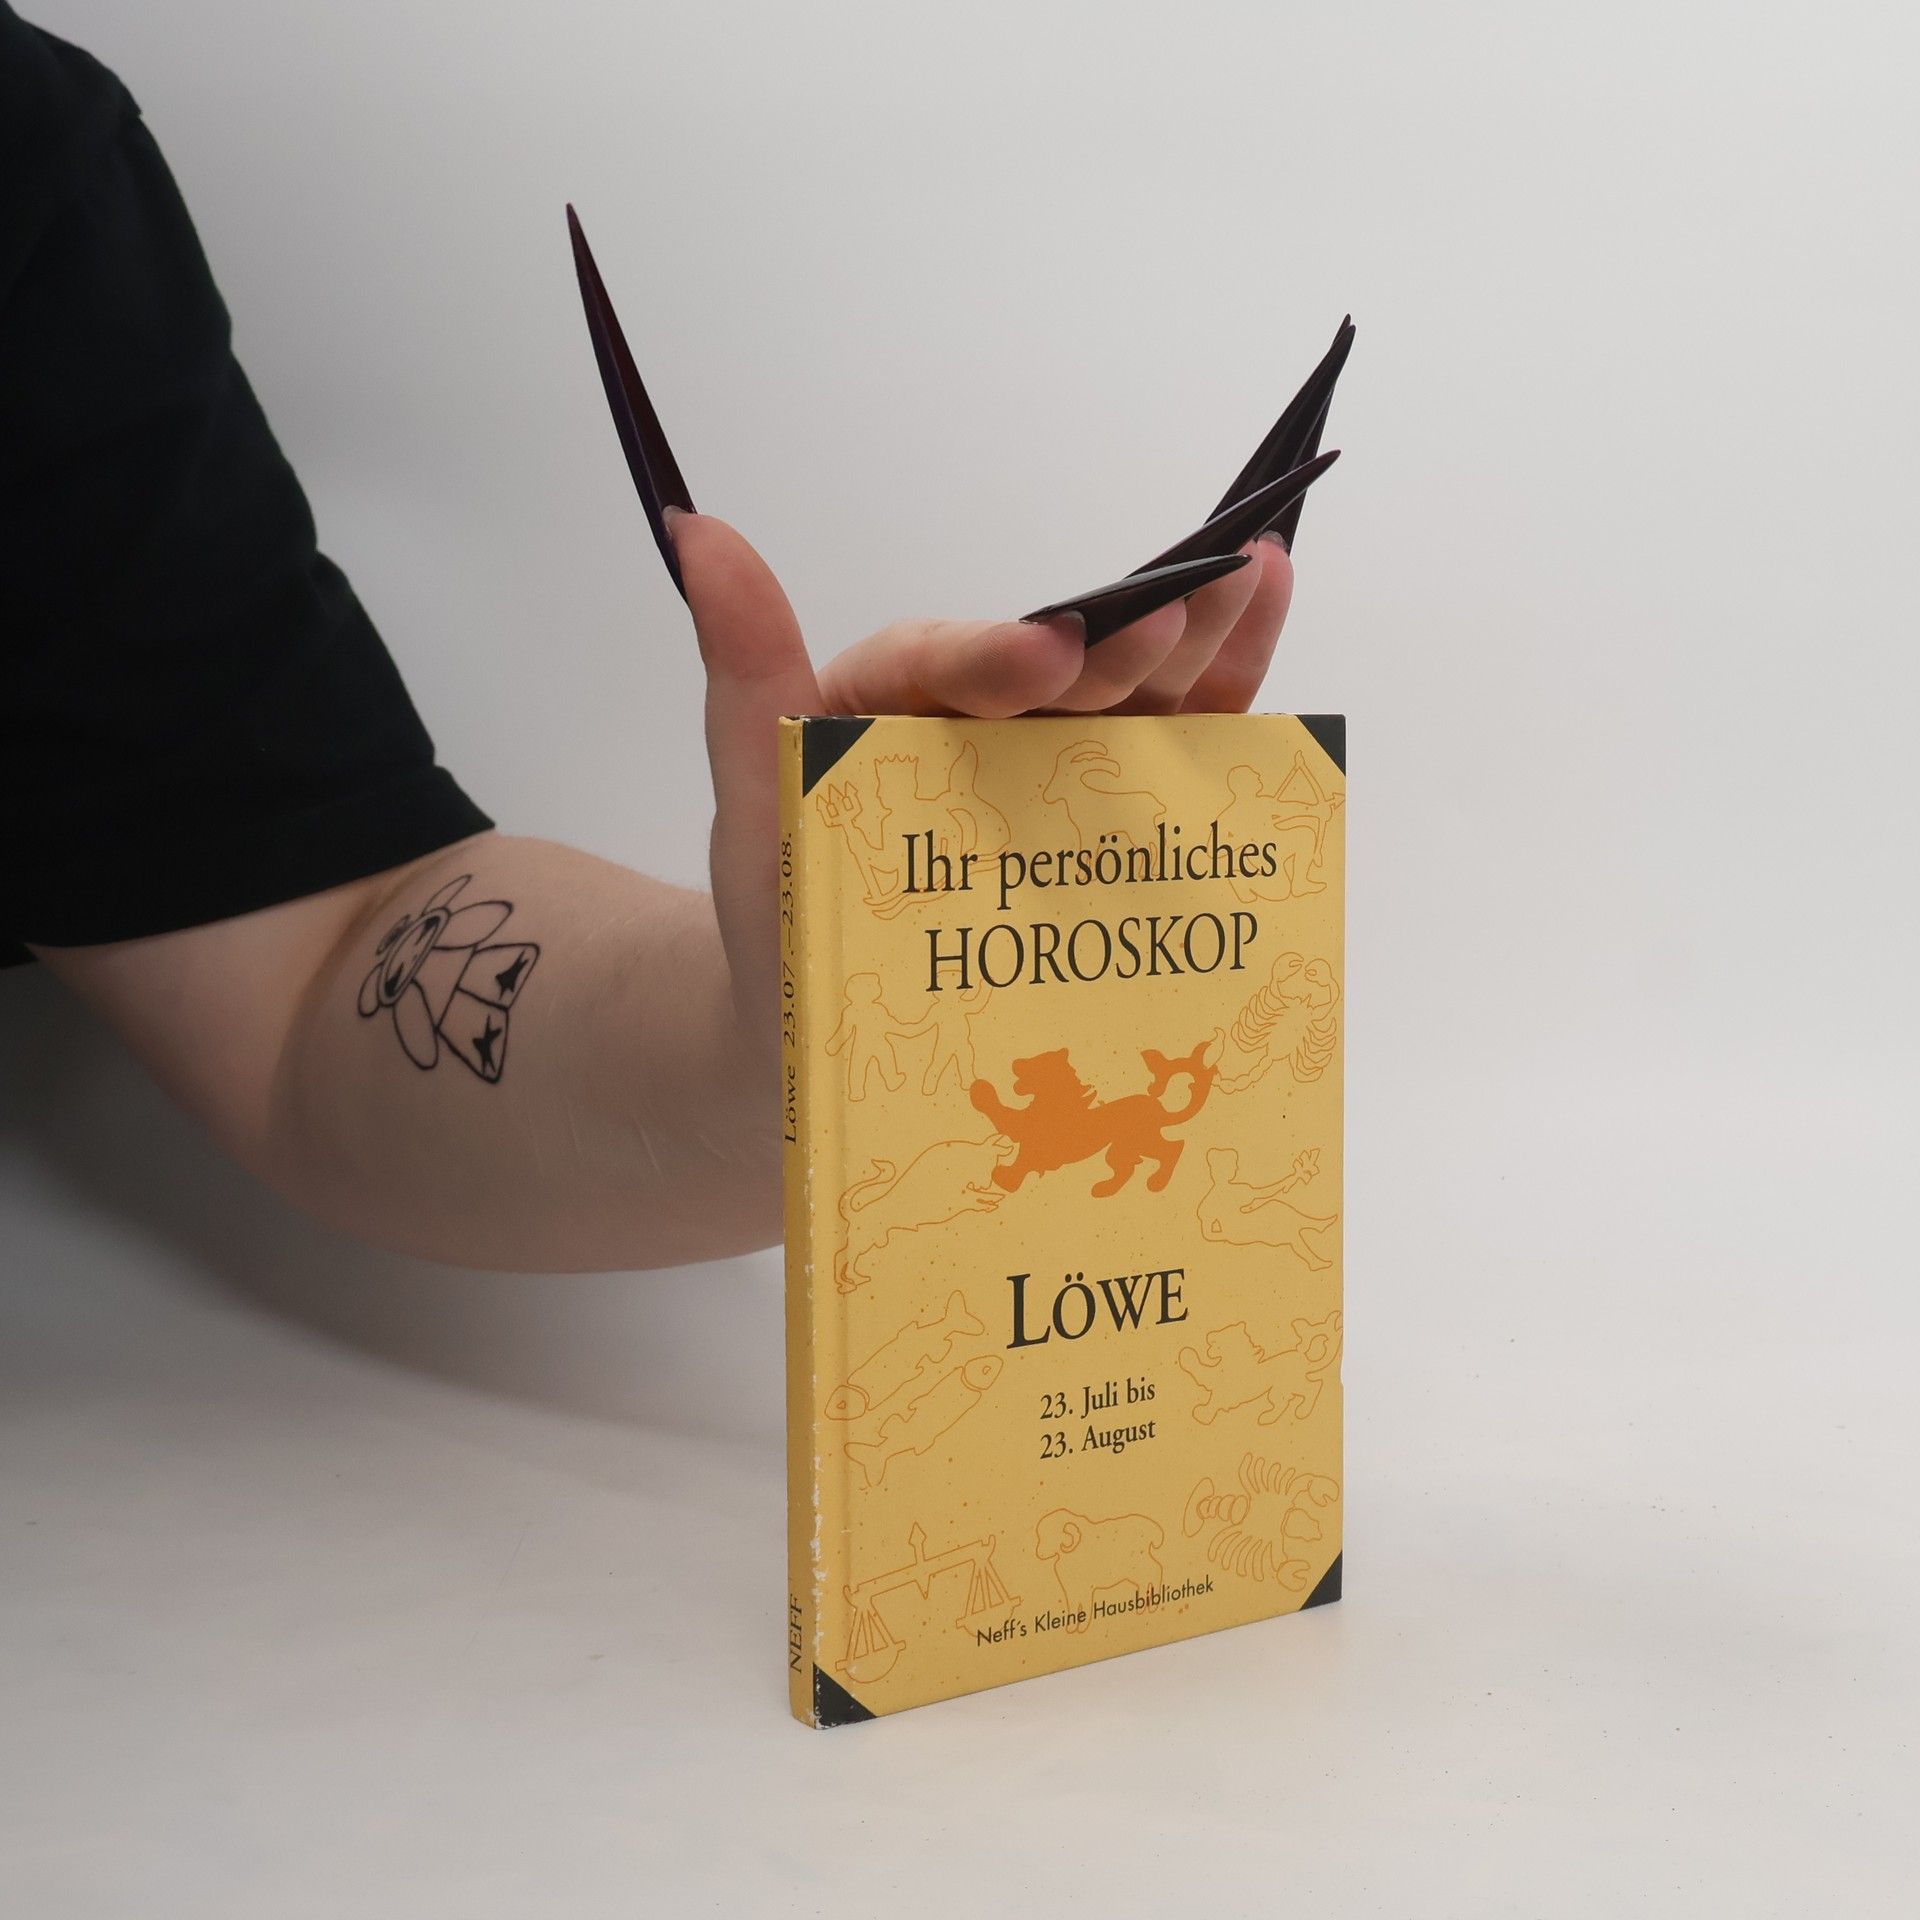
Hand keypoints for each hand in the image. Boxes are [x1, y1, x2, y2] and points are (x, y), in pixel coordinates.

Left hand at [670, 509, 1295, 1047]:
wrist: (830, 1046)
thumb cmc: (785, 929)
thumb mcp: (755, 810)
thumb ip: (745, 679)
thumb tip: (699, 534)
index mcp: (893, 705)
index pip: (938, 661)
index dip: (990, 653)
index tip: (1042, 655)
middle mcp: (983, 719)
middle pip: (1056, 661)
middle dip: (1114, 641)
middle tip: (1166, 617)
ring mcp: (1056, 759)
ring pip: (1130, 686)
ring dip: (1192, 633)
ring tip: (1244, 573)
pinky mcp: (1114, 803)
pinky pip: (1175, 735)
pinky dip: (1227, 676)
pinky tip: (1264, 596)